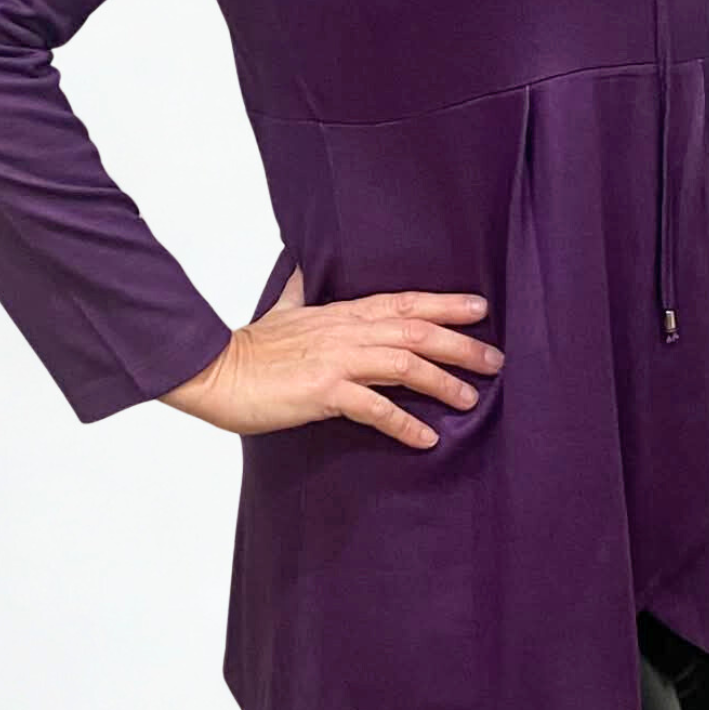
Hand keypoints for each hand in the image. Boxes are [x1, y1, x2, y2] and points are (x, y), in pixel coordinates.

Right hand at [158, 265, 502, 448]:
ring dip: (443, 381)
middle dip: (460, 343)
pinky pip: (374, 407)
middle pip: (416, 331)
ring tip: (471, 398)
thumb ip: (297, 292)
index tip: (480, 308)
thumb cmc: (247, 347)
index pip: (404, 303)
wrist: (213, 371)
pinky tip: (426, 437)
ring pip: (405, 364)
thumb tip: (299, 271)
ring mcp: (336, 361)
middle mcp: (346, 332)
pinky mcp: (323, 392)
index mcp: (340, 314)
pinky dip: (404, 422)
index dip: (444, 304)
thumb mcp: (279, 310)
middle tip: (495, 358)